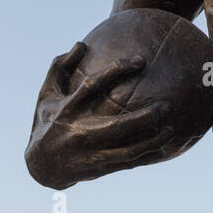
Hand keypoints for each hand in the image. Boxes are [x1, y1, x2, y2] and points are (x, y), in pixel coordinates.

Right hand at [26, 42, 175, 187]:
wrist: (41, 167)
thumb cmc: (47, 122)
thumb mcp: (46, 94)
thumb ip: (60, 67)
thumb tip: (80, 44)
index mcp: (68, 109)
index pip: (93, 85)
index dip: (116, 70)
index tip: (140, 60)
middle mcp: (79, 132)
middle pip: (117, 125)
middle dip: (145, 116)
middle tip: (165, 105)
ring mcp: (90, 153)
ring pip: (127, 149)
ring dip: (152, 139)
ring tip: (170, 126)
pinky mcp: (99, 168)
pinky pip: (128, 162)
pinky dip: (148, 155)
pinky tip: (165, 145)